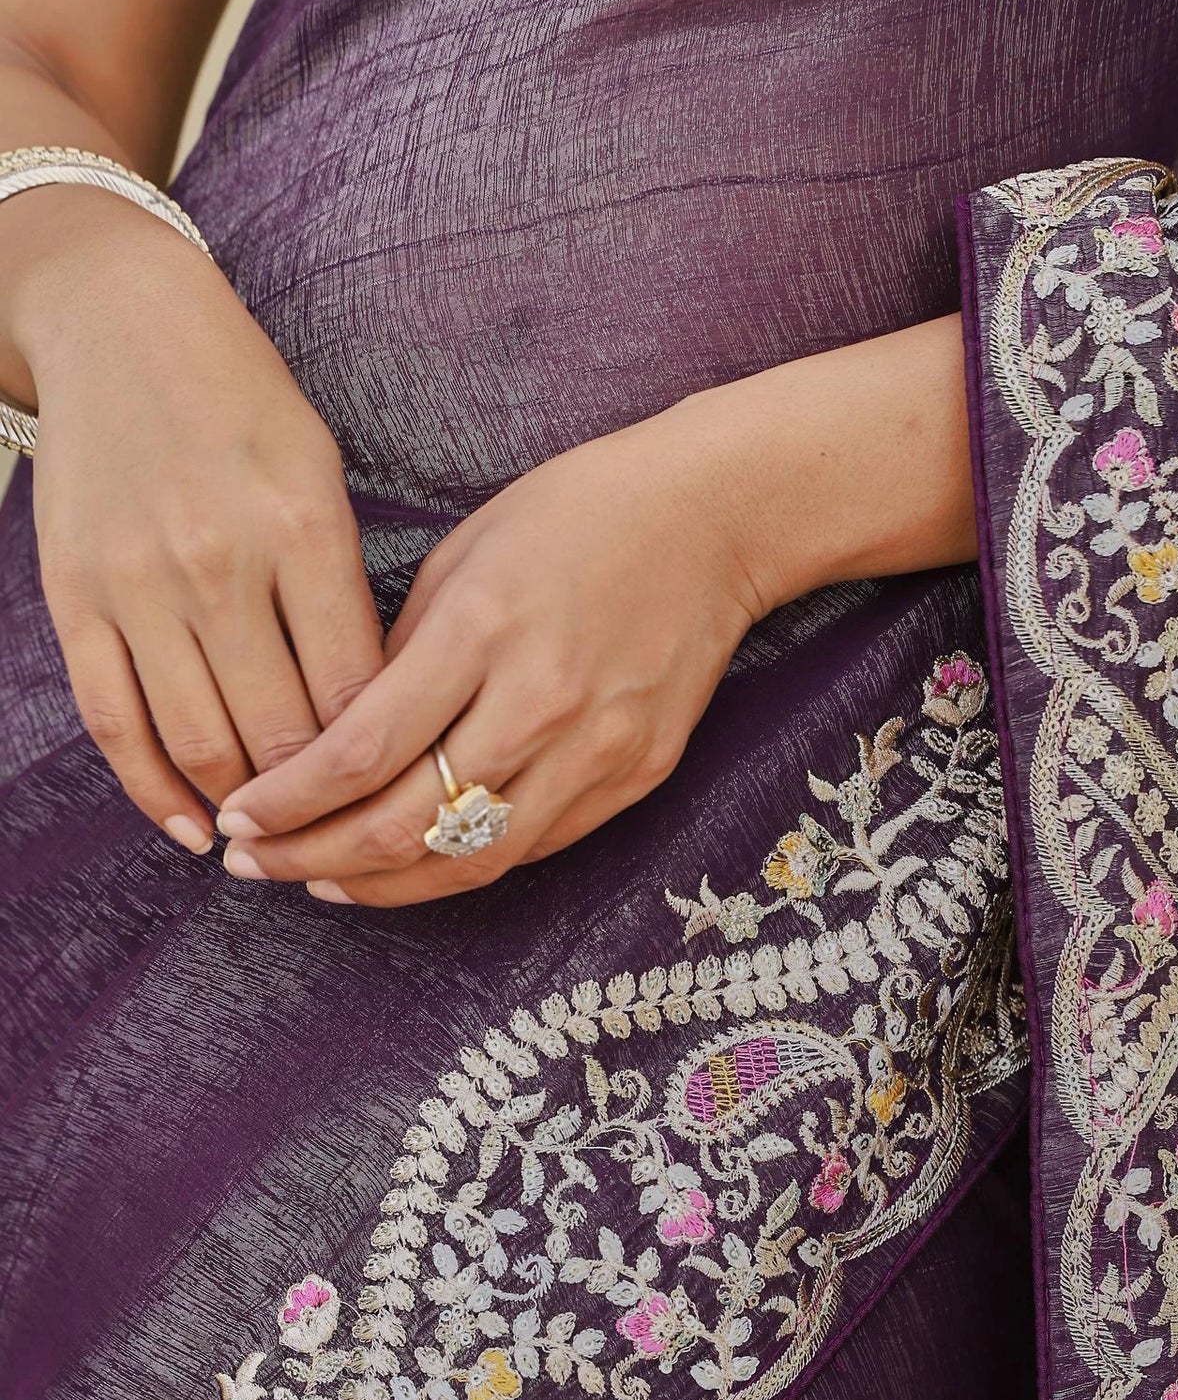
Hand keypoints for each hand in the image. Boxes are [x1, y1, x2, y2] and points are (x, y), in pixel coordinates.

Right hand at [12, 187, 382, 850]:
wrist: (119, 324)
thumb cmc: (245, 405)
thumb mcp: (323, 475)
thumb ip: (344, 591)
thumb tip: (373, 715)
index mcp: (303, 527)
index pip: (357, 690)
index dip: (382, 765)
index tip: (400, 799)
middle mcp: (219, 561)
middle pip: (282, 733)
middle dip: (318, 804)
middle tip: (344, 839)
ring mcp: (138, 583)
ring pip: (199, 742)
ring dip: (242, 810)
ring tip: (276, 838)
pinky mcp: (76, 597)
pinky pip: (115, 723)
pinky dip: (154, 792)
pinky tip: (192, 828)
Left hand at [211, 405, 767, 903]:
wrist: (714, 522)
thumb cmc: (577, 517)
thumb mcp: (464, 555)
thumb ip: (400, 654)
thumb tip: (336, 740)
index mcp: (484, 629)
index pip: (363, 751)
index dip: (290, 803)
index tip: (242, 815)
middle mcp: (541, 701)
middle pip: (406, 824)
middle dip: (313, 857)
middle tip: (256, 864)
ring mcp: (596, 749)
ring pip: (469, 859)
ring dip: (381, 883)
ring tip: (320, 881)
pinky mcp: (634, 778)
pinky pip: (530, 846)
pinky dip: (459, 865)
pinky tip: (410, 864)